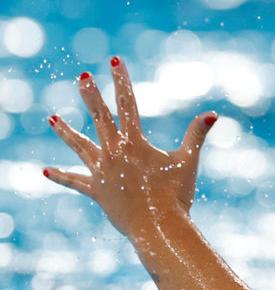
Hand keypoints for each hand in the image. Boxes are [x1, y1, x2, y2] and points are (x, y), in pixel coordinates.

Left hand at [43, 57, 215, 236]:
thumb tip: (213, 114)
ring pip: (80, 146)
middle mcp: (115, 152)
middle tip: (83, 77)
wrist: (159, 227)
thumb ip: (197, 135)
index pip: (128, 104)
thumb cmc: (176, 196)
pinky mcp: (97, 191)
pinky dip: (61, 177)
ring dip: (66, 131)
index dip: (122, 81)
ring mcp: (102, 171)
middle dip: (91, 95)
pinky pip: (75, 182)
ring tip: (53, 119)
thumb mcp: (188, 162)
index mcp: (136, 143)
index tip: (114, 62)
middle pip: (100, 118)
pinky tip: (46, 171)